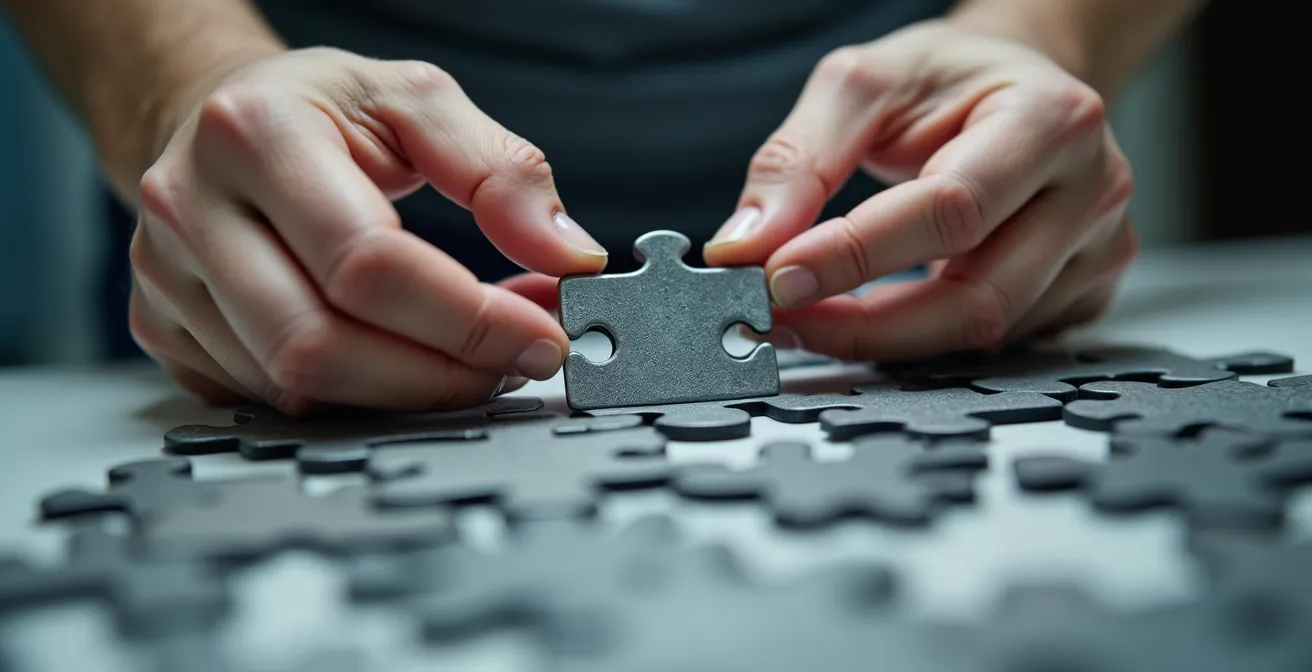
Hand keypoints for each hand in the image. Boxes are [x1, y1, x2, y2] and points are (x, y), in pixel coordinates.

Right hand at [129, 48, 607, 413]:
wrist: (215, 119)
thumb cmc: (319, 110)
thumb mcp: (418, 101)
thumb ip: (503, 171)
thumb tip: (567, 256)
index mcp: (255, 133)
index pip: (368, 263)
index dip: (468, 319)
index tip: (540, 337)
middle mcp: (192, 208)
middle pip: (320, 345)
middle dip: (438, 375)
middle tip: (511, 364)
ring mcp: (167, 280)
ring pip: (294, 386)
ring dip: (404, 392)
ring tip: (465, 357)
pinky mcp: (165, 331)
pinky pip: (270, 399)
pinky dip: (353, 397)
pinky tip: (398, 363)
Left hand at [704, 20, 1136, 360]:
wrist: (1016, 85)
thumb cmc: (947, 79)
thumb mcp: (862, 84)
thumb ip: (798, 159)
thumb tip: (746, 246)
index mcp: (1051, 120)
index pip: (949, 209)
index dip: (856, 256)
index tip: (775, 278)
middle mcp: (1093, 190)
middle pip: (976, 297)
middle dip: (864, 324)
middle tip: (781, 317)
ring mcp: (1097, 250)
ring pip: (983, 332)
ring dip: (883, 339)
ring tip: (813, 313)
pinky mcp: (1085, 293)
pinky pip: (996, 343)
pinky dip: (923, 340)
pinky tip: (877, 314)